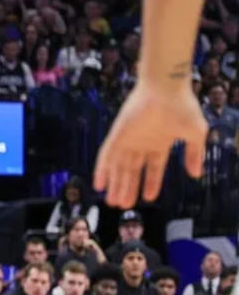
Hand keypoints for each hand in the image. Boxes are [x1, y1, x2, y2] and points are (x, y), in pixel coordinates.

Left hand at [93, 81, 205, 207]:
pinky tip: (99, 184)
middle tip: (124, 206)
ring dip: (116, 185)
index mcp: (160, 142)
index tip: (148, 199)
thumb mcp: (195, 134)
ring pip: (119, 167)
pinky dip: (102, 170)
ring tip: (113, 203)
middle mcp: (142, 142)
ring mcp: (128, 139)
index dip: (151, 183)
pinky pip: (106, 155)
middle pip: (132, 171)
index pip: (153, 167)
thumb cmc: (182, 107)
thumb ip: (194, 154)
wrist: (166, 87)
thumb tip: (196, 174)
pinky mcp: (117, 134)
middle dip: (129, 188)